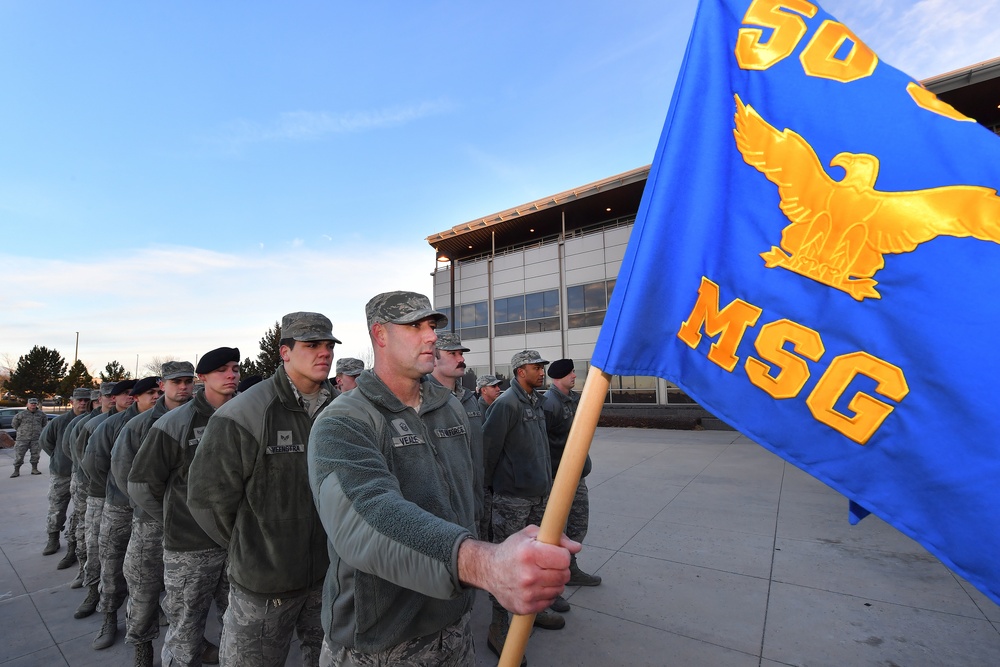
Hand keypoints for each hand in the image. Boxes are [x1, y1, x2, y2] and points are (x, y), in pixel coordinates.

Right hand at [458, 525, 580, 614]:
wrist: (490, 570)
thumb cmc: (513, 550)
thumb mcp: (531, 534)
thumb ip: (556, 537)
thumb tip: (577, 547)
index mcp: (529, 554)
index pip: (564, 559)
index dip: (563, 555)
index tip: (555, 553)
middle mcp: (528, 575)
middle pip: (564, 575)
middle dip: (560, 569)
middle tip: (547, 565)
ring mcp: (527, 594)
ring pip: (559, 589)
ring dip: (554, 582)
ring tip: (540, 575)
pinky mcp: (525, 607)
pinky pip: (550, 601)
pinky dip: (546, 594)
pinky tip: (535, 586)